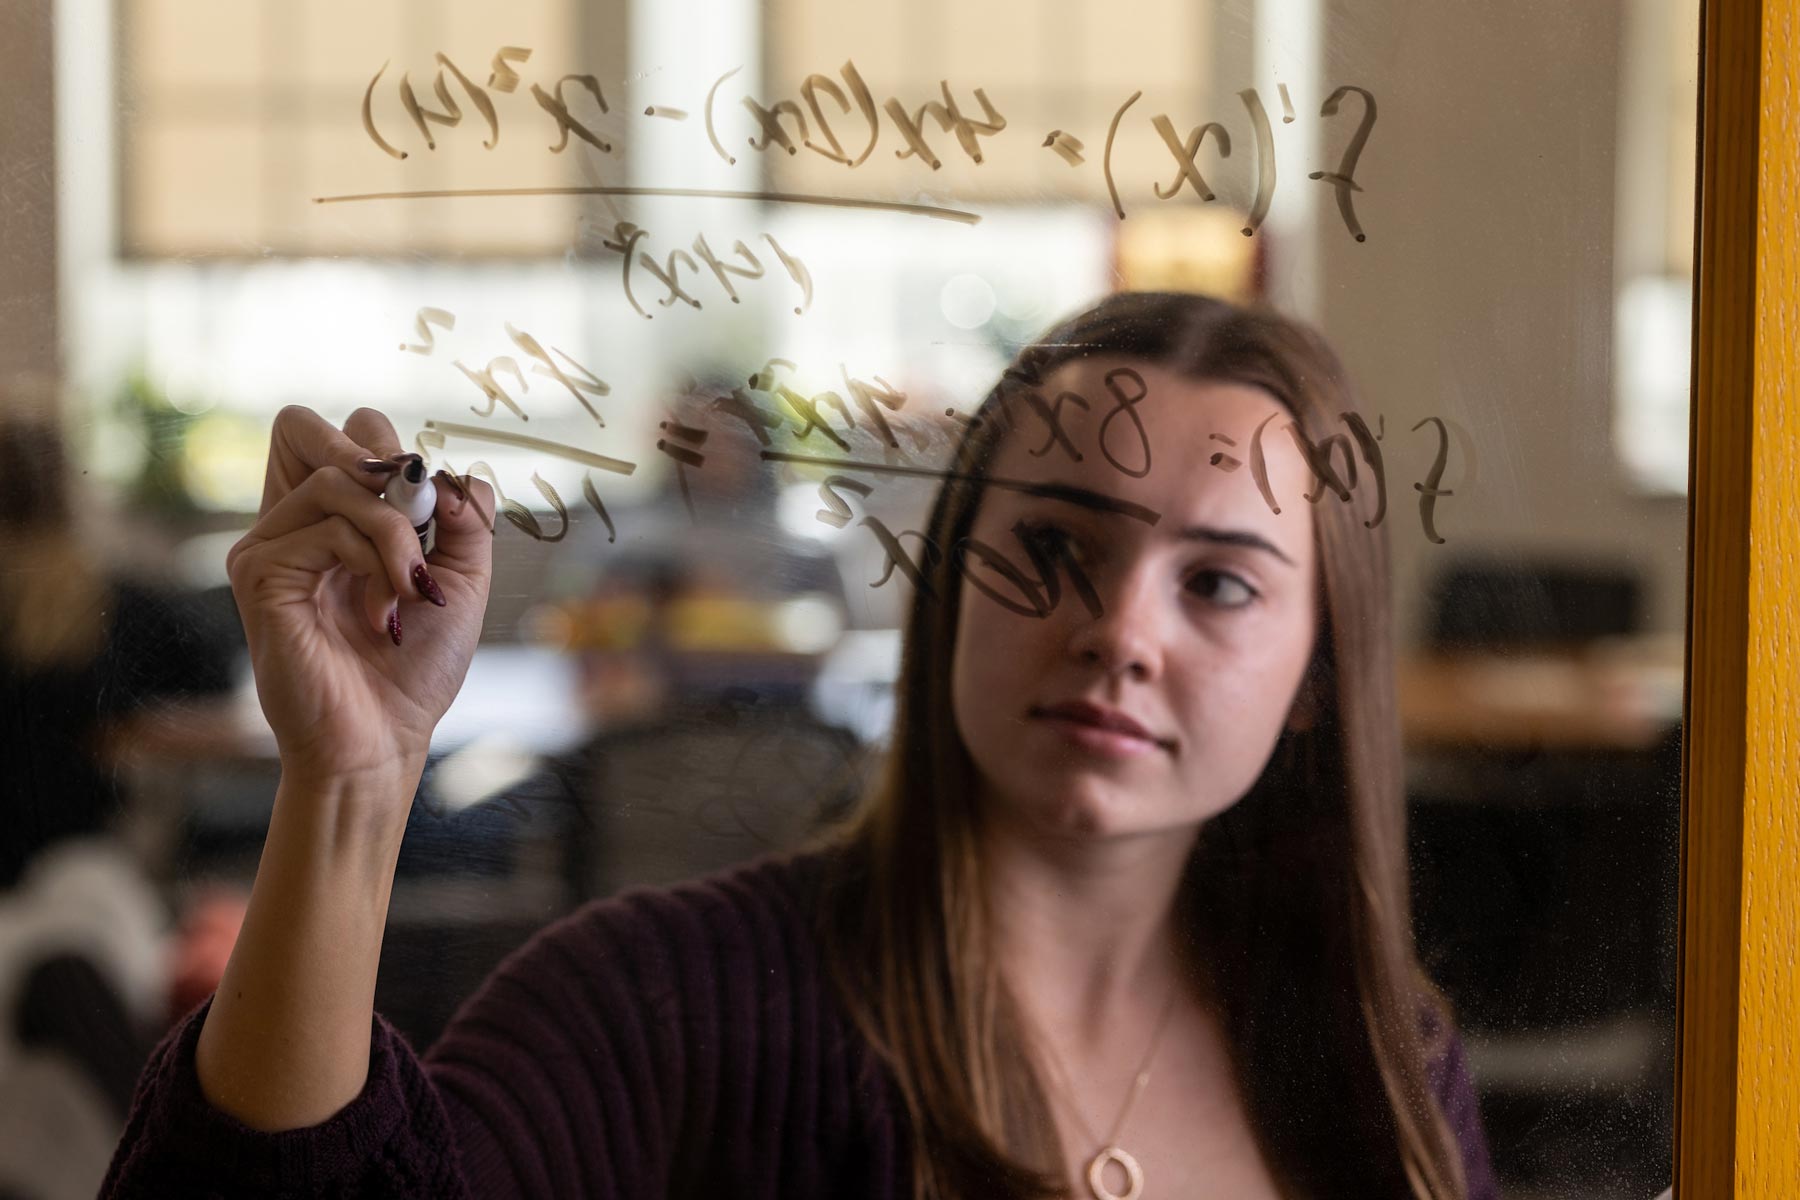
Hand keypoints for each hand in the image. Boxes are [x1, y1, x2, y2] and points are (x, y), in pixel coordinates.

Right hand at [226, 405, 494, 804]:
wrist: (384, 738)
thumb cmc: (416, 666)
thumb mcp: (462, 578)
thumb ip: (465, 517)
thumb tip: (454, 472)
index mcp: (335, 518)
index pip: (345, 431)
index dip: (393, 450)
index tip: (436, 514)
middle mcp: (293, 523)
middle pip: (303, 424)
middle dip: (377, 460)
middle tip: (417, 517)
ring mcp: (269, 545)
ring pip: (336, 480)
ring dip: (395, 532)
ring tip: (409, 591)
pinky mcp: (258, 573)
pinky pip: (326, 528)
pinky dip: (373, 561)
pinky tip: (386, 612)